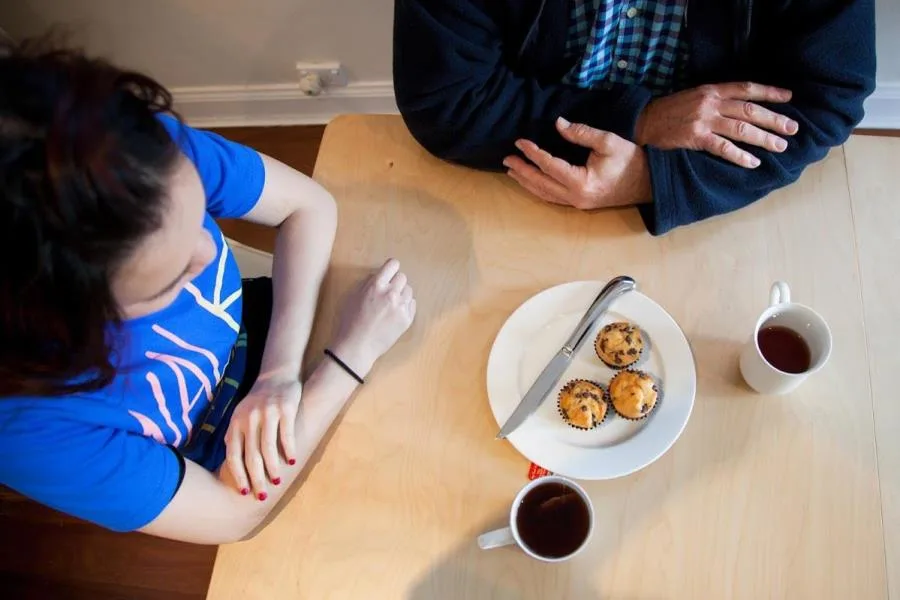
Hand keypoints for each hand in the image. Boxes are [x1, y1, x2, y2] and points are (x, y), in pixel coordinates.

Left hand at [225, 376, 300, 499]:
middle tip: (262, 494)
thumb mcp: (241, 416)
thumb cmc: (258, 401)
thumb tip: (230, 462)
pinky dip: (289, 450)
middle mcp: (249, 418)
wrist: (277, 376)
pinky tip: (292, 461)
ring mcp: (267, 413)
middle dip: (256, 478)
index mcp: (236, 423)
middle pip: (251, 455)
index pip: (233, 455)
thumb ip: (234, 435)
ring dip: (273, 468)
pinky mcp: (285, 408)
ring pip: (268, 448)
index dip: (238, 475)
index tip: (244, 491)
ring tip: (277, 480)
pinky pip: (286, 434)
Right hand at [330, 258, 416, 377]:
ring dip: (401, 294)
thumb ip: (368, 283)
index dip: (391, 268)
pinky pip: (412, 304)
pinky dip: (405, 306)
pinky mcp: (407, 320)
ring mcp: (400, 307)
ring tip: (391, 304)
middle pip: (403, 277)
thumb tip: (379, 276)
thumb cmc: (350, 321)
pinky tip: (395, 313)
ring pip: (409, 291)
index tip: (389, 273)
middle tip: (388, 292)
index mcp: (376, 286)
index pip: (393, 265)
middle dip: (395, 282)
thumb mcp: (353, 296)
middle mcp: (391, 294)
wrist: (357, 346)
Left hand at [503, 118, 651, 209]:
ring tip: (512, 171)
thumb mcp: (608, 142)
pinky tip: (530, 182)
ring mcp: (577, 203)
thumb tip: (559, 123)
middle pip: (541, 184)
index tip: (520, 142)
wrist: (648, 183)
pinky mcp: (579, 204)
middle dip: (522, 171)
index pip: (550, 166)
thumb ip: (582, 133)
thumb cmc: (630, 161)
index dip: (533, 153)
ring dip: (526, 182)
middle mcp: (576, 197)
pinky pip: (552, 198)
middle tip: (506, 159)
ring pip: (544, 194)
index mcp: (582, 182)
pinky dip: (538, 189)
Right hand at [634, 81, 798, 167]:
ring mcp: (703, 121)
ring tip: (780, 146)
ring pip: (741, 129)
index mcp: (710, 90)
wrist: (642, 123)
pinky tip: (754, 162)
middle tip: (792, 128)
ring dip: (764, 138)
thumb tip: (739, 108)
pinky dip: (740, 156)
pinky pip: (723, 148)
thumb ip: (714, 100)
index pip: (746, 88)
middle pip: (750, 110)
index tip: (789, 98)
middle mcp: (710, 103)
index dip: (769, 93)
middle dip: (774, 119)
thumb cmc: (667, 112)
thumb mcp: (692, 97)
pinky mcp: (695, 138)